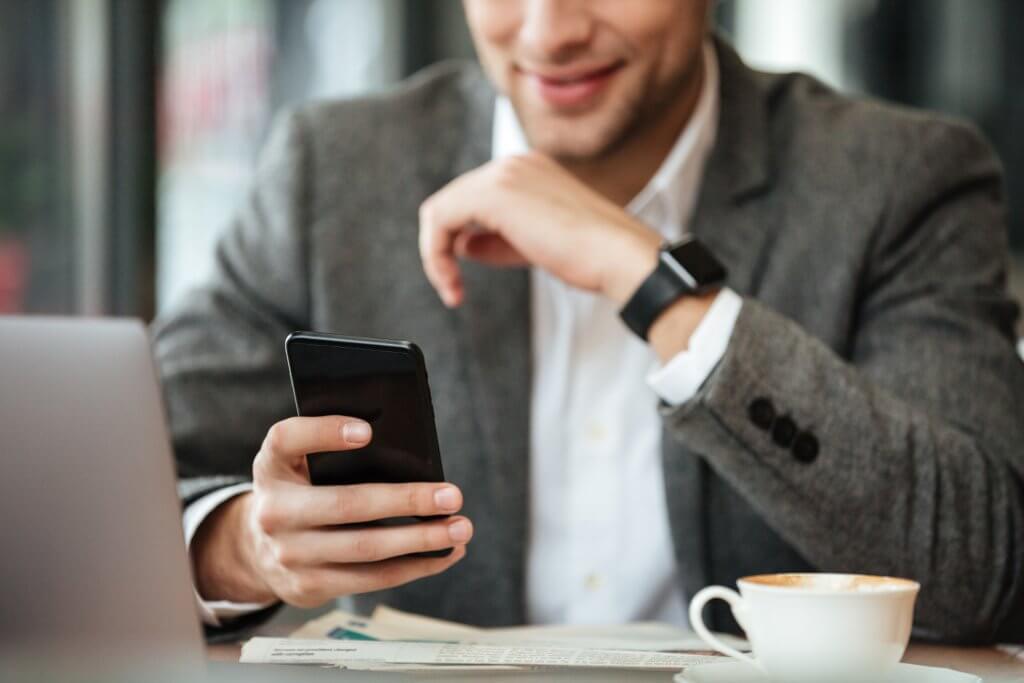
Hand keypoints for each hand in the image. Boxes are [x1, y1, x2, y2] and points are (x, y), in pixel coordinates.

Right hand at [190, 416, 470, 606]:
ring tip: (459, 528)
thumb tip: (406, 450)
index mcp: (272, 465)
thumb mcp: (298, 460)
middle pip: (346, 504)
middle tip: (452, 495)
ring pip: (365, 549)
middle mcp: (274, 511)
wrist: (257, 548)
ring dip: (421, 540)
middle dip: (406, 500)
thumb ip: (331, 447)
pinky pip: (371, 578)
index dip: (326, 432)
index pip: (288, 439)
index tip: (367, 431)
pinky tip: (444, 553)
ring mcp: (290, 553)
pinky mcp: (309, 586)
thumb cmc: (298, 489)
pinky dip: (414, 566)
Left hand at [419, 152, 662, 307]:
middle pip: (451, 202)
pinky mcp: (494, 193)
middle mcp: (513, 164)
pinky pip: (440, 220)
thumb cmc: (591, 256)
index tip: (461, 277)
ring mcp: (503, 174)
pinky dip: (436, 254)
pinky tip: (452, 282)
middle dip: (443, 248)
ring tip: (451, 288)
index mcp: (527, 170)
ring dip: (436, 254)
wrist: (618, 256)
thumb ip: (496, 240)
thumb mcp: (534, 244)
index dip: (458, 239)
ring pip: (440, 210)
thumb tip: (462, 245)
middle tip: (451, 287)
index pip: (471, 199)